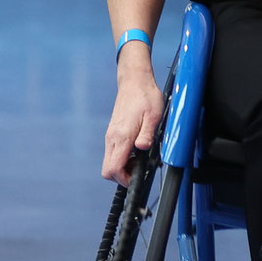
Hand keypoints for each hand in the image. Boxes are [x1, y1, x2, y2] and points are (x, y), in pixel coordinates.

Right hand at [102, 50, 164, 183]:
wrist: (134, 81)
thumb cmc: (146, 97)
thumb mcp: (153, 116)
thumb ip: (147, 134)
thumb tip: (143, 148)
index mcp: (122, 136)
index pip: (113, 169)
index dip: (124, 179)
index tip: (137, 177)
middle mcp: (112, 138)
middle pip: (108, 170)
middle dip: (123, 175)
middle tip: (140, 168)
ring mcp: (111, 136)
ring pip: (110, 162)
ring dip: (124, 166)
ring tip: (142, 158)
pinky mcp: (113, 133)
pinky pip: (114, 153)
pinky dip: (124, 158)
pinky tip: (138, 150)